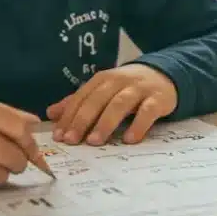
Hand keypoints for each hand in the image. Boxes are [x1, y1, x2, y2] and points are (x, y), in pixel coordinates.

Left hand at [47, 64, 177, 144]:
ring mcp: (139, 89)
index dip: (69, 116)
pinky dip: (138, 125)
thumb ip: (80, 101)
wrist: (165, 74)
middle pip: (98, 100)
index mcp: (103, 79)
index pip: (82, 97)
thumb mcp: (103, 90)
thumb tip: (51, 113)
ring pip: (119, 104)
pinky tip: (129, 140)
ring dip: (105, 122)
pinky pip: (147, 111)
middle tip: (72, 141)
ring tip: (94, 141)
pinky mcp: (158, 99)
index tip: (59, 136)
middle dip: (82, 120)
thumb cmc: (128, 87)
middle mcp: (119, 81)